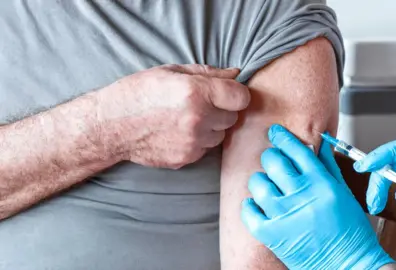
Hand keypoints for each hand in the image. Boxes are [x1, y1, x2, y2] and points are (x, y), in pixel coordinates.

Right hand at [98, 64, 249, 168]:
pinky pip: (206, 149)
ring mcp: (193, 142)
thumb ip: (208, 73)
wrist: (111, 125)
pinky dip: (199, 141)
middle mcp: (198, 119)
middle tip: (202, 104)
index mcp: (196, 92)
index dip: (236, 94)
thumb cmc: (138, 93)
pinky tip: (178, 132)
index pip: (241, 97)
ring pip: (221, 135)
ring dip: (212, 127)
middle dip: (223, 110)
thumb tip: (235, 74)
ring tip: (188, 119)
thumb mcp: (171, 72)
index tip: (228, 93)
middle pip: (233, 117)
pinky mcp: (186, 158)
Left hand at [241, 124, 393, 269]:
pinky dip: (249, 206)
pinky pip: (248, 211)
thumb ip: (328, 166)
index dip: (282, 137)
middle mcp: (302, 196)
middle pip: (273, 162)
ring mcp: (284, 215)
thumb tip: (319, 143)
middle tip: (273, 162)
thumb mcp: (344, 193)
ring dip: (261, 181)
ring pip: (258, 183)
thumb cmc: (351, 232)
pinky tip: (257, 205)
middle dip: (271, 158)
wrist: (348, 265)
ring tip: (268, 186)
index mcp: (322, 183)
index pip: (296, 150)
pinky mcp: (271, 234)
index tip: (275, 133)